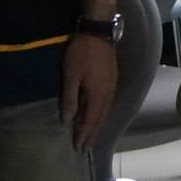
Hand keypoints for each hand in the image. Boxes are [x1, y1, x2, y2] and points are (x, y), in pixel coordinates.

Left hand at [59, 33, 117, 151]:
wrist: (98, 31)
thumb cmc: (81, 53)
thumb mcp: (70, 75)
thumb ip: (70, 98)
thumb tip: (67, 121)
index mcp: (98, 93)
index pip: (91, 119)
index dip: (84, 134)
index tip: (78, 149)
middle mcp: (108, 92)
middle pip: (101, 117)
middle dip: (93, 133)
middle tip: (86, 147)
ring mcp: (112, 84)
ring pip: (106, 110)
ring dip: (99, 124)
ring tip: (92, 135)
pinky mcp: (112, 78)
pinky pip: (108, 102)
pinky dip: (103, 113)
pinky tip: (98, 113)